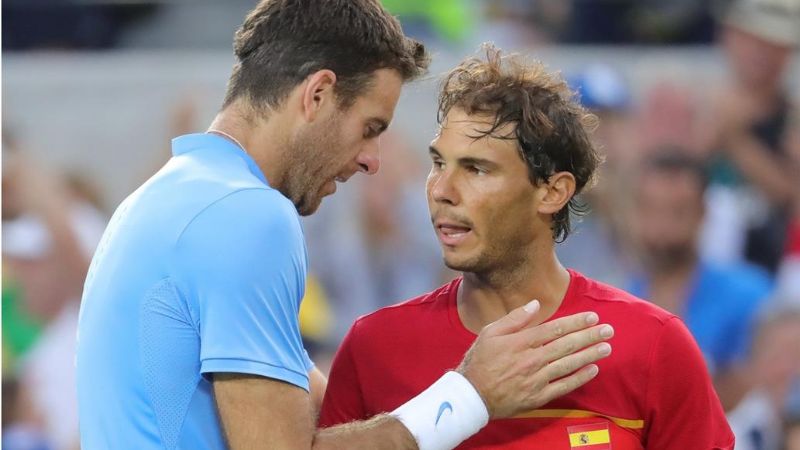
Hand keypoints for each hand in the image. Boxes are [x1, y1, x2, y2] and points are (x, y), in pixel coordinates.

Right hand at [457, 301, 612, 418]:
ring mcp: (536, 379)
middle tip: (609, 330)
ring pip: (569, 364)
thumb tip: (536, 304)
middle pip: (567, 345)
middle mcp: (531, 359)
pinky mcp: (538, 396)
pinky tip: (593, 370)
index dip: (576, 322)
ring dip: (590, 355)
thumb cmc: (479, 361)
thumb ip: (515, 318)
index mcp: (520, 342)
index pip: (555, 329)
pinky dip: (579, 378)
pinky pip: (564, 386)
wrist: (472, 396)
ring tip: (606, 347)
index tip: (592, 317)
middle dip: (590, 336)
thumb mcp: (490, 333)